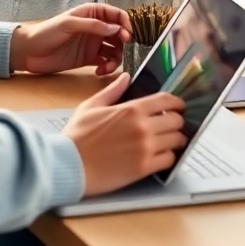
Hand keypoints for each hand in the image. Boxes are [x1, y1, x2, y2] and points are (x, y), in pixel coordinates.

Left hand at [9, 4, 131, 75]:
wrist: (28, 52)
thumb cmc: (46, 32)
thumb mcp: (69, 24)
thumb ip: (92, 25)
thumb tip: (116, 28)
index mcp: (93, 13)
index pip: (117, 15)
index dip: (125, 24)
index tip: (128, 36)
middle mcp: (96, 28)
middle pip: (119, 34)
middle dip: (124, 44)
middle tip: (122, 53)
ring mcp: (93, 43)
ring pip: (115, 49)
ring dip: (116, 58)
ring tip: (108, 67)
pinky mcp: (89, 58)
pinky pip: (106, 62)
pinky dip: (107, 67)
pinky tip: (99, 71)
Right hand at [64, 73, 187, 195]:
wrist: (66, 165)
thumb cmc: (76, 137)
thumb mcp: (91, 106)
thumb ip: (112, 90)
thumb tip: (126, 77)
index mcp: (132, 109)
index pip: (167, 100)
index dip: (177, 103)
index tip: (178, 107)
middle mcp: (143, 126)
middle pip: (176, 120)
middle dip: (176, 122)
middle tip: (171, 127)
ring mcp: (145, 148)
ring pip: (176, 140)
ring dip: (175, 140)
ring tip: (170, 142)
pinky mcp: (143, 168)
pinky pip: (169, 160)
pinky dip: (169, 158)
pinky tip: (161, 157)